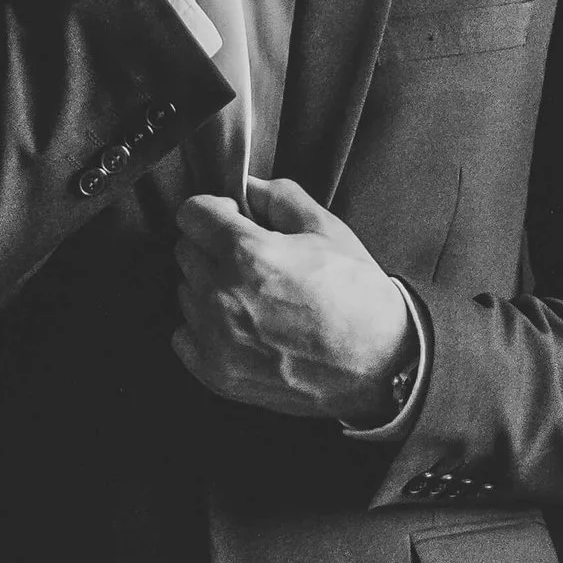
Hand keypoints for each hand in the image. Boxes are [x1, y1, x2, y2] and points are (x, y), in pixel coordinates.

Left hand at [172, 179, 412, 422]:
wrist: (379, 363)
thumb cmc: (357, 296)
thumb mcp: (327, 229)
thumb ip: (280, 197)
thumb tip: (249, 188)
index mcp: (248, 254)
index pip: (192, 213)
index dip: (214, 208)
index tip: (229, 216)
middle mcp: (223, 297)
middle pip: (185, 251)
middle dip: (211, 244)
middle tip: (248, 255)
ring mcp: (217, 340)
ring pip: (184, 292)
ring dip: (207, 285)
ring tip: (251, 292)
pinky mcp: (217, 374)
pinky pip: (183, 335)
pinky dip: (203, 326)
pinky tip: (239, 323)